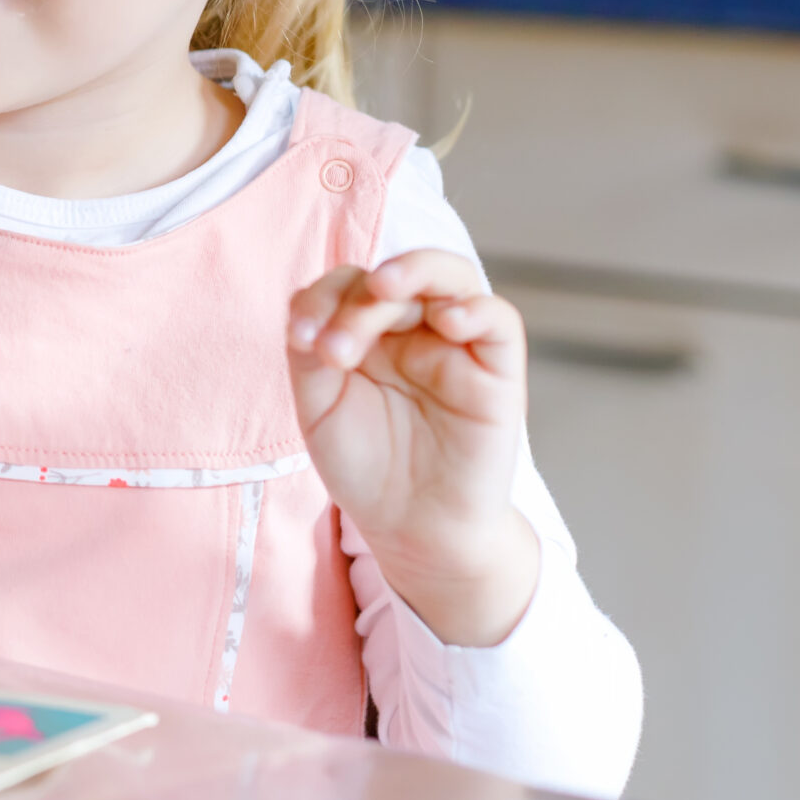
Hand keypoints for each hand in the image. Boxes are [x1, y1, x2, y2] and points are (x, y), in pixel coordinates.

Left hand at [286, 250, 539, 647]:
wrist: (411, 527)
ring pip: (450, 277)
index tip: (300, 340)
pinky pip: (499, 320)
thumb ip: (312, 351)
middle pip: (392, 278)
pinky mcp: (497, 371)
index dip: (320, 298)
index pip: (346, 284)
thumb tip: (312, 308)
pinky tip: (446, 319)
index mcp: (368, 330)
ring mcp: (457, 345)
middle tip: (334, 350)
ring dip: (414, 272)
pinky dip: (476, 309)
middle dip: (356, 302)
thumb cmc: (366, 464)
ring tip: (382, 289)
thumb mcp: (320, 405)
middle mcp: (414, 328)